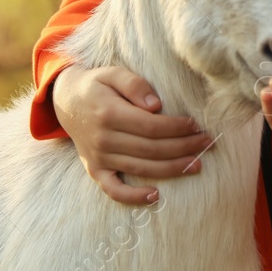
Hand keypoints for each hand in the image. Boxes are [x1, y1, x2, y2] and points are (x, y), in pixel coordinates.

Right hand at [52, 62, 215, 205]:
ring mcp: (99, 157)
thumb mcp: (112, 73)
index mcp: (109, 114)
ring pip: (141, 168)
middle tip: (207, 143)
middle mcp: (104, 139)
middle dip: (183, 147)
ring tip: (196, 165)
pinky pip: (113, 189)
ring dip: (172, 169)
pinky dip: (132, 197)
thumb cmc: (96, 85)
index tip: (196, 125)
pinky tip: (155, 196)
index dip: (177, 128)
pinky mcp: (94, 169)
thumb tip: (156, 105)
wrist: (65, 100)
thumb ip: (134, 84)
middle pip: (151, 149)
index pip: (151, 126)